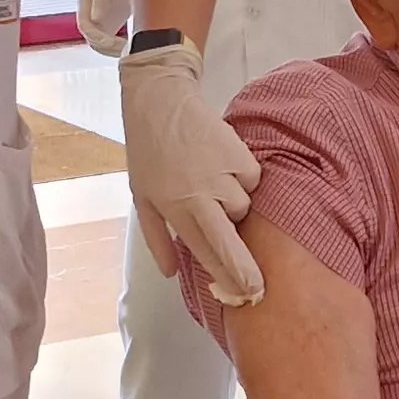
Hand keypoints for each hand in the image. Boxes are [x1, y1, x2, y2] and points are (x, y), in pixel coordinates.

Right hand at [76, 0, 133, 56]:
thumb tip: (96, 19)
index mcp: (85, 4)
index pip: (85, 27)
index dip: (96, 36)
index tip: (111, 42)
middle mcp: (90, 16)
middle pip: (93, 41)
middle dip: (108, 48)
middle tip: (126, 48)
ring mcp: (101, 25)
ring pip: (103, 47)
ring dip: (115, 52)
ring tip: (133, 50)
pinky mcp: (112, 30)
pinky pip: (113, 46)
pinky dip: (122, 50)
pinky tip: (136, 48)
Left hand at [119, 41, 265, 303]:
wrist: (161, 102)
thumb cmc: (147, 152)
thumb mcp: (142, 197)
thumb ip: (157, 237)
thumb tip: (172, 273)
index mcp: (173, 208)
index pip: (203, 251)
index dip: (224, 276)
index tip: (242, 296)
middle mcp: (200, 195)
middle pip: (230, 240)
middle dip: (244, 267)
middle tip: (256, 286)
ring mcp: (222, 175)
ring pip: (242, 206)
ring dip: (234, 204)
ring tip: (213, 186)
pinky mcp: (239, 155)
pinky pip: (252, 181)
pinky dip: (243, 179)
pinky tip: (224, 166)